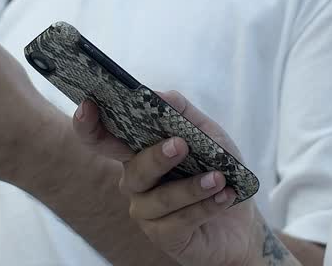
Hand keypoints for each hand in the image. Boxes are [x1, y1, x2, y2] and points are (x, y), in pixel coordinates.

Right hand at [73, 91, 293, 265]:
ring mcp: (146, 212)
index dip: (89, 125)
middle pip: (135, 170)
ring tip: (219, 178)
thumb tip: (154, 95)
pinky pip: (179, 221)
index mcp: (138, 153)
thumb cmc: (218, 171)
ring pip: (161, 198)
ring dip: (193, 187)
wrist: (242, 220)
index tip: (88, 106)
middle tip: (181, 145)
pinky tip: (225, 196)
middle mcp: (135, 183)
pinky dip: (205, 207)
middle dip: (157, 157)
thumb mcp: (207, 134)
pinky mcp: (164, 237)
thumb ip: (180, 112)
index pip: (103, 140)